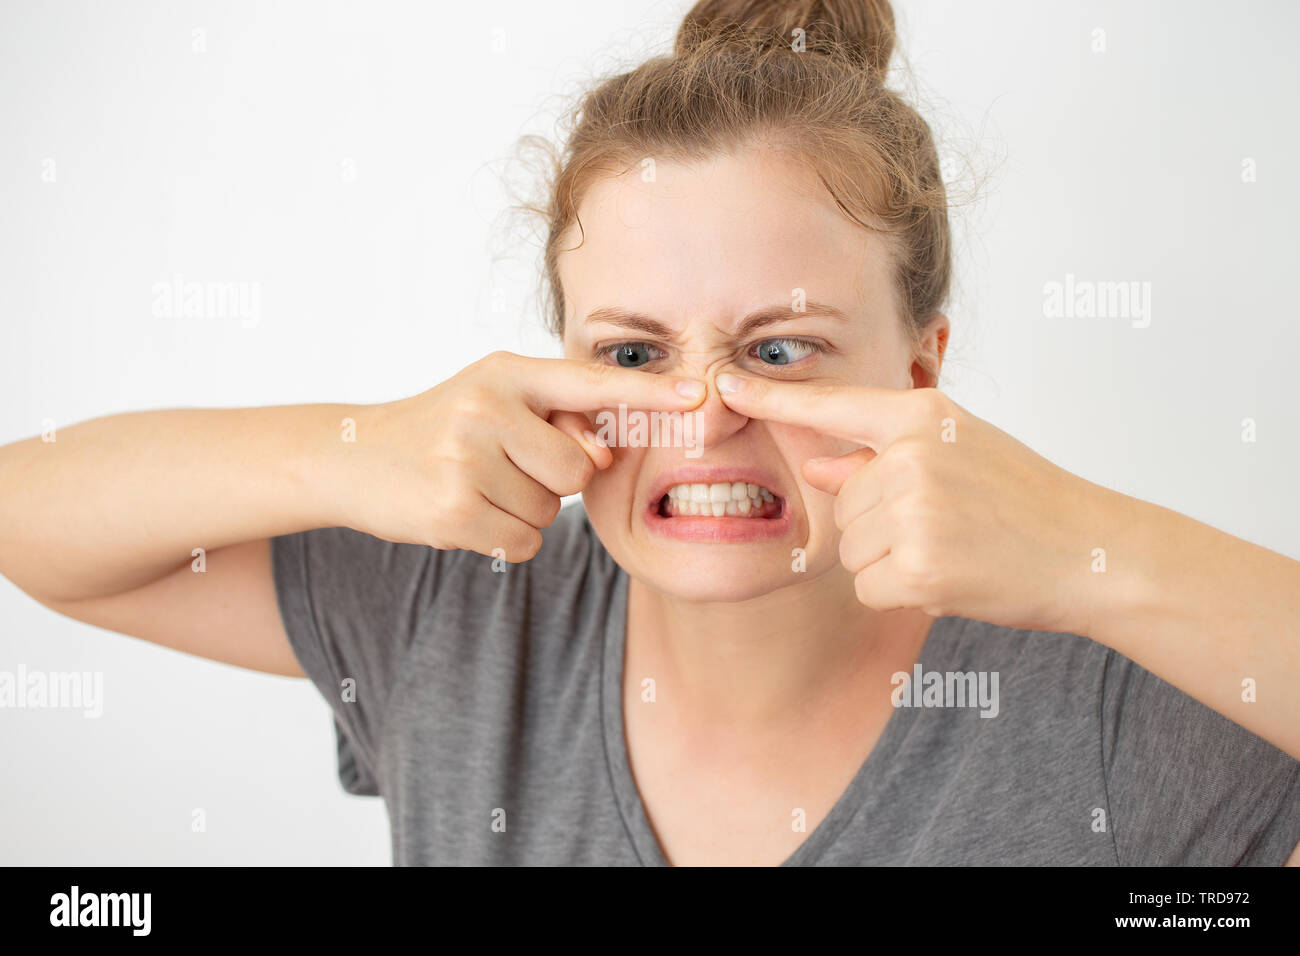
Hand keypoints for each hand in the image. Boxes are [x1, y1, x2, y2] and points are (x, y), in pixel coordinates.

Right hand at [347, 351, 704, 559]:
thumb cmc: (442, 429)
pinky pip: (523, 541)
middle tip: (503, 466)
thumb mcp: (496, 403)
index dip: (651, 393)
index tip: (700, 395)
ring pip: (551, 510)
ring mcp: (466, 457)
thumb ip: (557, 420)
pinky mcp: (453, 510)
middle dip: (554, 481)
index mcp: (506, 372)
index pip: (591, 383)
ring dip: (524, 510)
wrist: (357, 459)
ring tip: (478, 485)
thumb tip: (602, 458)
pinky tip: (466, 512)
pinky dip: (504, 538)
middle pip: (579, 469)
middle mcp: (487, 407)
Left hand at [715, 373, 1114, 632]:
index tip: (721, 383)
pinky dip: (904, 594)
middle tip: (947, 528)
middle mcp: (914, 456)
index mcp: (925, 417)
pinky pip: (871, 587)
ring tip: (954, 549)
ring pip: (853, 549)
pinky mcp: (920, 566)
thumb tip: (818, 466)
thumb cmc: (1026, 502)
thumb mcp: (958, 458)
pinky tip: (952, 579)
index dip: (772, 398)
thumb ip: (880, 459)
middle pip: (842, 504)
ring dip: (891, 562)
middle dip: (879, 527)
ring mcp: (916, 510)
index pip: (832, 405)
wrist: (1093, 552)